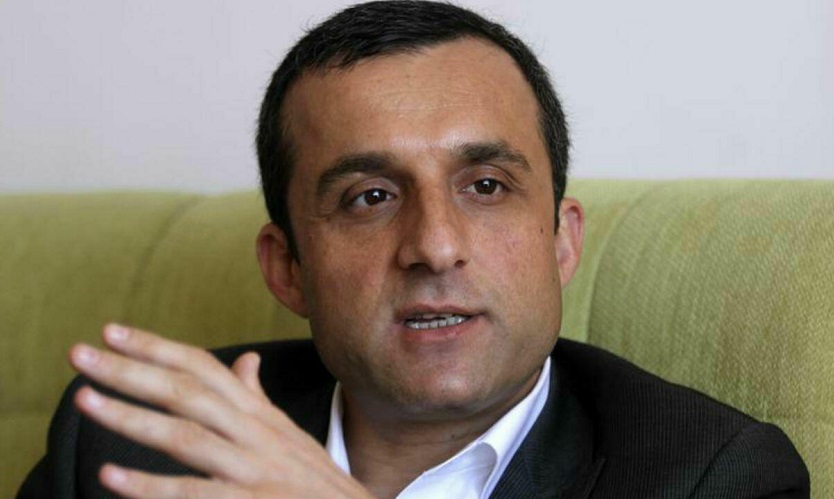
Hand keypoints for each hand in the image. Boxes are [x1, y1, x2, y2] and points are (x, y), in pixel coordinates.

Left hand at [69, 324, 371, 497]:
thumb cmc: (313, 476)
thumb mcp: (287, 431)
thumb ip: (257, 397)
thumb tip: (245, 361)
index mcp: (257, 413)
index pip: (203, 367)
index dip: (157, 347)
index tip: (111, 331)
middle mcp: (254, 432)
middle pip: (187, 392)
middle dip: (130, 370)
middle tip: (78, 354)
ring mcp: (253, 467)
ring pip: (186, 435)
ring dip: (132, 417)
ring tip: (84, 400)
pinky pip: (196, 493)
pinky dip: (152, 486)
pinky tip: (110, 477)